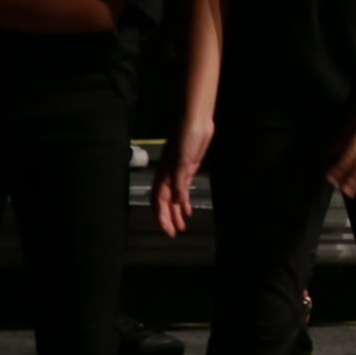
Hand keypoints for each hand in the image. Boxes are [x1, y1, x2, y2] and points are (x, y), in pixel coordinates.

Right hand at [154, 115, 212, 237]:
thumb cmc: (186, 137)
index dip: (161, 217)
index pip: (158, 201)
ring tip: (182, 226)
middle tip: (174, 233)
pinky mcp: (188, 168)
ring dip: (177, 212)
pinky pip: (184, 189)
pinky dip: (185, 201)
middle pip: (166, 202)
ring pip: (175, 198)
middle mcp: (169, 176)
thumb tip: (176, 201)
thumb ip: (179, 182)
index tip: (167, 230)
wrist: (197, 121)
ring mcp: (178, 172)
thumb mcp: (182, 161)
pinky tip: (188, 210)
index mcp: (163, 175)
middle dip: (169, 218)